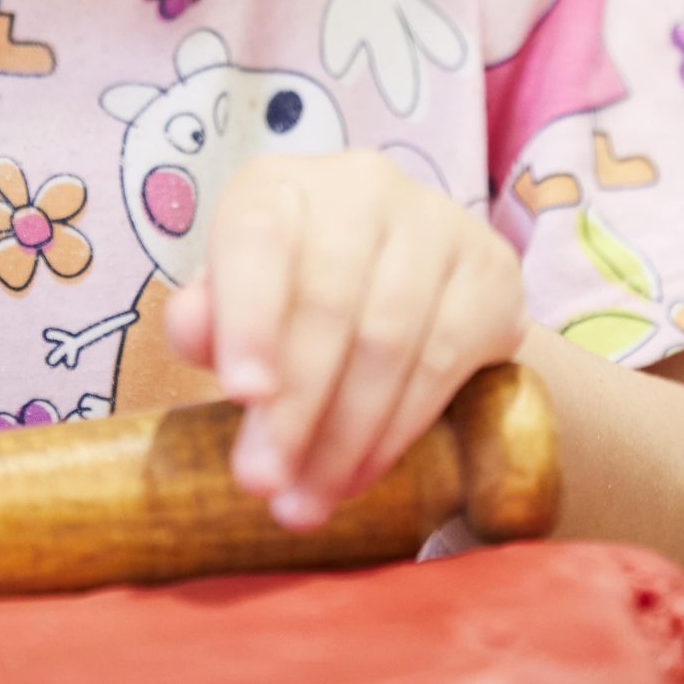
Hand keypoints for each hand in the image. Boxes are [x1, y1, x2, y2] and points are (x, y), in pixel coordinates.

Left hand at [166, 150, 525, 530]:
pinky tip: (358, 473)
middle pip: (326, 303)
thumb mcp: (235, 306)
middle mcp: (361, 186)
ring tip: (306, 498)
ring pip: (387, 340)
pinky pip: (442, 360)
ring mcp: (436, 222)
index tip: (240, 394)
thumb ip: (205, 317)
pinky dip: (396, 429)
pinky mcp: (491, 271)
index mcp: (278, 185)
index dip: (249, 316)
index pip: (257, 239)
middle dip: (293, 407)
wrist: (411, 293)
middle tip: (264, 484)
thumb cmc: (291, 303)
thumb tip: (192, 328)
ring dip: (343, 435)